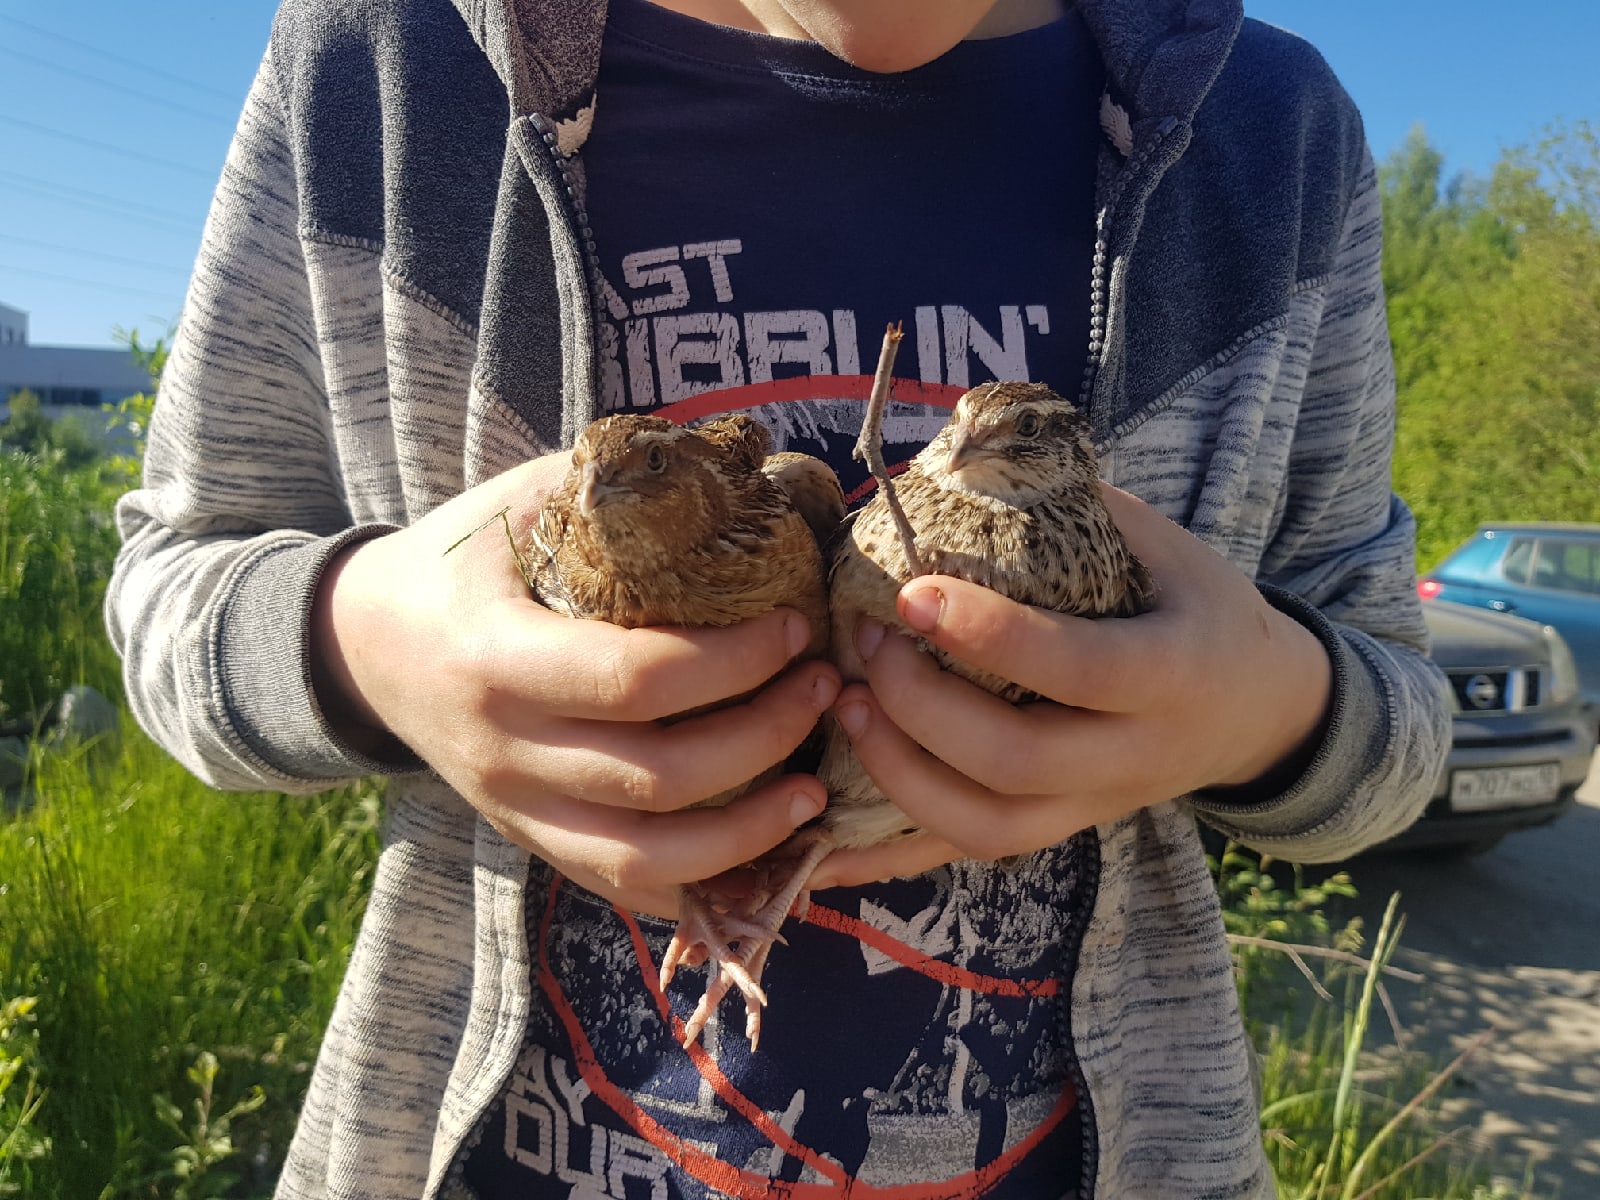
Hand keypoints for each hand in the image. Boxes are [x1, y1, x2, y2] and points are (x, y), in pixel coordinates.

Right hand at [310, 454, 840, 917]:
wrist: (367, 646)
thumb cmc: (463, 560)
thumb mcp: (523, 500)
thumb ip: (618, 487)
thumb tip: (748, 467)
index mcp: (496, 659)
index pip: (635, 681)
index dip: (734, 662)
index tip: (796, 626)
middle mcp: (504, 751)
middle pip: (657, 777)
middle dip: (763, 736)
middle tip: (823, 688)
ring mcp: (515, 810)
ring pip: (643, 858)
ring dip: (745, 835)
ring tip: (812, 792)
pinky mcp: (531, 841)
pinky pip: (619, 888)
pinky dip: (697, 884)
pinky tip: (762, 853)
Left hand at [810, 483, 1330, 888]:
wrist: (1259, 710)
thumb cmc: (1197, 606)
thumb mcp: (1163, 545)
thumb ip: (1073, 509)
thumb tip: (952, 463)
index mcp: (1172, 672)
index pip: (1077, 668)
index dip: (990, 636)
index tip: (911, 592)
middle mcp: (1133, 754)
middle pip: (1016, 760)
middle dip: (921, 707)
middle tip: (866, 642)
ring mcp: (1094, 805)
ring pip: (987, 826)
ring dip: (900, 775)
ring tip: (845, 704)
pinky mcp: (1059, 829)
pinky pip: (969, 855)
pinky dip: (893, 856)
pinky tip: (825, 844)